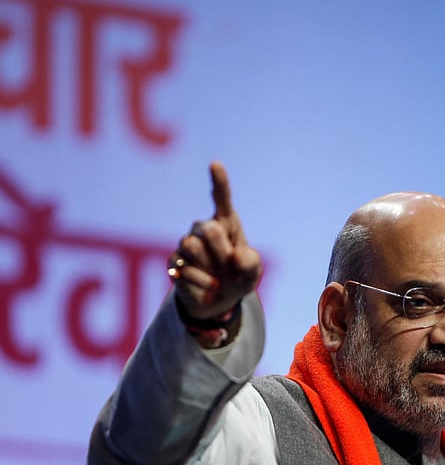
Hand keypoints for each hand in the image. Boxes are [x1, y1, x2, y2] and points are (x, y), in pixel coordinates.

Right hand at [167, 162, 261, 320]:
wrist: (219, 300)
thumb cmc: (239, 278)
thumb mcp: (252, 274)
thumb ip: (251, 264)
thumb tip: (237, 255)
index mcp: (226, 222)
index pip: (222, 198)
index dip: (219, 181)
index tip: (215, 164)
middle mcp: (204, 228)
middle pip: (208, 229)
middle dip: (221, 252)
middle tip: (229, 266)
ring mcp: (186, 243)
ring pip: (190, 245)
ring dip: (210, 266)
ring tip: (218, 275)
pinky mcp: (173, 260)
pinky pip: (183, 268)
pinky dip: (201, 282)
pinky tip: (209, 286)